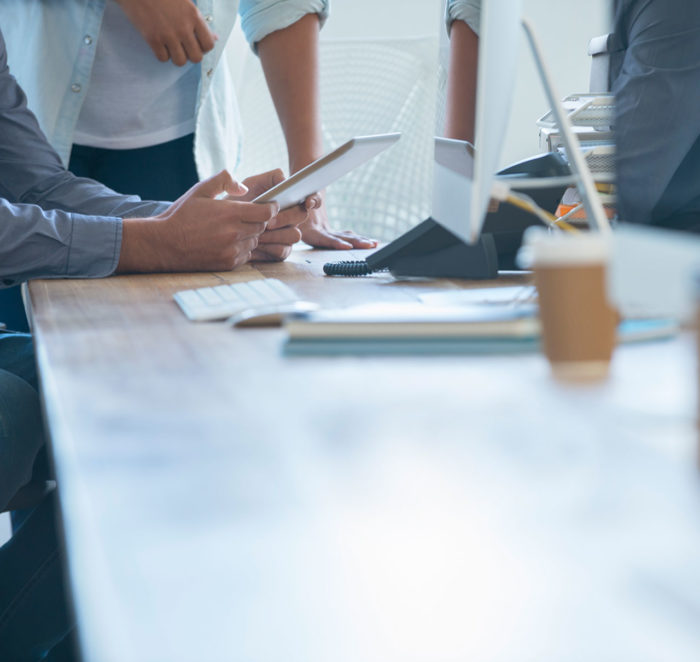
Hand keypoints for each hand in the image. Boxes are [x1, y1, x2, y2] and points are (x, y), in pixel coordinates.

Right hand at [115, 0, 215, 65]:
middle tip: (182, 47)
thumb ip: (200, 21)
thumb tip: (215, 38)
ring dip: (176, 56)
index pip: (209, 45)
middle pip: (196, 58)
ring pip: (180, 61)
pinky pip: (163, 59)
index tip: (195, 43)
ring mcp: (168, 34)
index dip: (203, 48)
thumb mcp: (186, 3)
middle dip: (190, 55)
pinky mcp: (152, 39)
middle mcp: (183, 27)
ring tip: (170, 46)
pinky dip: (161, 54)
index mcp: (194, 16)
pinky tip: (159, 44)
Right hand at [117, 171, 277, 272]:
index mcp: (230, 213)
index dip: (270, 208)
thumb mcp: (200, 190)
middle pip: (262, 227)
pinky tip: (225, 243)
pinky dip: (241, 249)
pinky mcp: (228, 263)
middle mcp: (234, 233)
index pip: (266, 212)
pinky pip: (246, 255)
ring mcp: (232, 250)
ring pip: (255, 241)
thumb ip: (224, 181)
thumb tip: (244, 188)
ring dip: (249, 236)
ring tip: (231, 231)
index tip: (268, 206)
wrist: (164, 244)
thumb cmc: (182, 215)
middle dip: (257, 221)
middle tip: (244, 217)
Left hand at [234, 169, 313, 261]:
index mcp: (290, 201)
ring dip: (275, 234)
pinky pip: (282, 251)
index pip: (312, 199)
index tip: (307, 202)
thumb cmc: (239, 202)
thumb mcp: (251, 183)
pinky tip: (256, 245)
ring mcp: (287, 234)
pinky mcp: (280, 251)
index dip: (314, 200)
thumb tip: (285, 180)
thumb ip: (269, 177)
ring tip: (258, 234)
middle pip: (302, 216)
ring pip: (294, 235)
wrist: (223, 224)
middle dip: (285, 218)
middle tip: (268, 222)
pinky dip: (268, 247)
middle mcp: (292, 218)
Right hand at [298, 195, 377, 249]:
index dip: (336, 243)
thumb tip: (311, 202)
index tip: (347, 246)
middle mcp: (319, 236)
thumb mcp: (299, 198)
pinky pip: (345, 236)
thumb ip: (307, 199)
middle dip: (355, 244)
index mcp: (310, 232)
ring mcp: (326, 235)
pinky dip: (356, 238)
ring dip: (359, 242)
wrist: (292, 205)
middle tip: (369, 246)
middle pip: (339, 241)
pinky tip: (369, 241)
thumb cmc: (294, 201)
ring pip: (345, 240)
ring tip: (373, 244)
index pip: (325, 239)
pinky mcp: (330, 233)